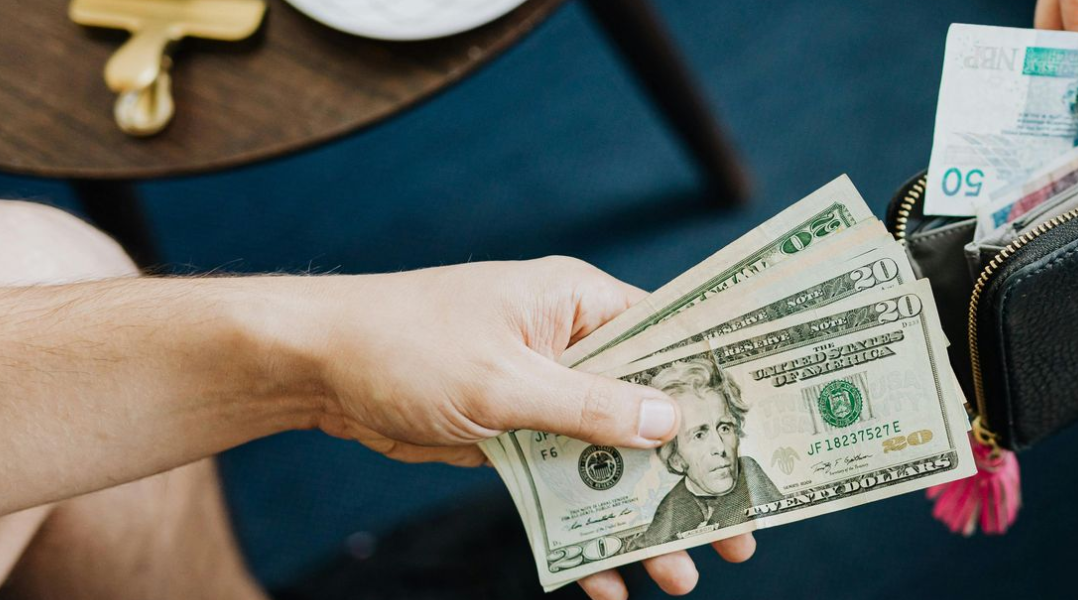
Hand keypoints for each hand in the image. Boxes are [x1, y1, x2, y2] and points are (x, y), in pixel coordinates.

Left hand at [296, 256, 756, 596]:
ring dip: (639, 517)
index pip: (672, 339)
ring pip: (611, 460)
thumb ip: (588, 406)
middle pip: (651, 413)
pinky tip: (600, 580)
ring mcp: (544, 393)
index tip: (765, 440)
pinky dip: (581, 529)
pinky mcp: (514, 435)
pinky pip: (564, 485)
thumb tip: (668, 422)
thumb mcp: (503, 382)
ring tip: (676, 574)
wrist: (312, 367)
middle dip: (690, 478)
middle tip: (736, 533)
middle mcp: (572, 345)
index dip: (720, 389)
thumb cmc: (404, 346)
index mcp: (581, 304)